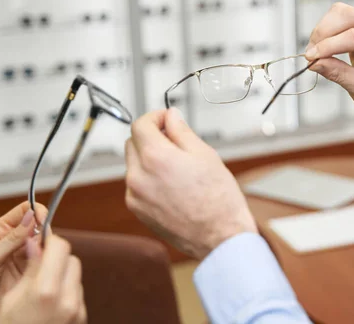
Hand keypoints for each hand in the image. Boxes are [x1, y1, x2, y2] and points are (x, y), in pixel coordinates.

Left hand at [0, 202, 47, 313]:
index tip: (42, 218)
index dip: (36, 210)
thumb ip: (12, 238)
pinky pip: (46, 257)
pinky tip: (40, 265)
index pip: (25, 210)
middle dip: (43, 230)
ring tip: (38, 256)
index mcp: (3, 229)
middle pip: (39, 224)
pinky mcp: (34, 266)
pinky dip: (47, 259)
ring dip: (45, 246)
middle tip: (41, 241)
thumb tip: (31, 217)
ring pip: (45, 241)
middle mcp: (17, 238)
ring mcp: (27, 252)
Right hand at [0, 235, 86, 323]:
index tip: (44, 244)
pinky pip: (78, 293)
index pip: (61, 247)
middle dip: (59, 259)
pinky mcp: (83, 317)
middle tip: (43, 266)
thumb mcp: (12, 298)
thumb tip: (36, 242)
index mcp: (46, 291)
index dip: (52, 243)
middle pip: (72, 259)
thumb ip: (30, 269)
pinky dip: (68, 292)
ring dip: (64, 276)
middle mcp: (67, 299)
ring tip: (45, 291)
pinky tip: (52, 304)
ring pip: (77, 276)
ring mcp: (78, 309)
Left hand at [124, 108, 257, 259]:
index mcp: (155, 157)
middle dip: (150, 137)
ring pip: (133, 164)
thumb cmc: (218, 199)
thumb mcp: (205, 154)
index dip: (155, 117)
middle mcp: (138, 176)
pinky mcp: (137, 210)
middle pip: (132, 142)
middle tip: (174, 142)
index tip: (166, 119)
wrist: (220, 237)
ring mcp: (135, 195)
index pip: (140, 124)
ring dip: (149, 158)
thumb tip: (170, 117)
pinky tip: (172, 185)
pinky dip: (148, 179)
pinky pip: (136, 184)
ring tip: (177, 168)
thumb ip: (181, 131)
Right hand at [304, 2, 353, 126]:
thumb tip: (313, 62)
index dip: (328, 45)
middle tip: (310, 54)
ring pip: (341, 13)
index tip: (310, 56)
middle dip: (323, 32)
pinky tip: (322, 47)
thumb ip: (336, 72)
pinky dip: (326, 30)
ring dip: (322, 30)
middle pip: (347, 15)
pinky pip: (340, 17)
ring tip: (315, 51)